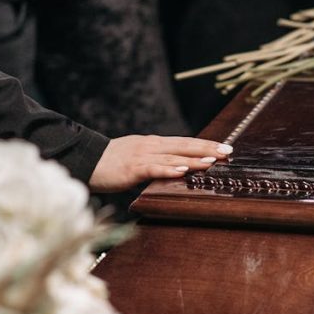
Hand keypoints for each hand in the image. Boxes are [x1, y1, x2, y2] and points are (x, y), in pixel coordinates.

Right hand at [88, 135, 232, 192]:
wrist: (85, 161)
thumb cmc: (112, 163)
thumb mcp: (138, 158)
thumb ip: (157, 161)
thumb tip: (177, 167)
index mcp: (154, 144)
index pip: (185, 142)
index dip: (205, 144)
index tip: (225, 146)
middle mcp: (151, 146)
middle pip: (184, 145)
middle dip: (207, 148)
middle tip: (228, 151)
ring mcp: (141, 156)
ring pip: (172, 156)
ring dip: (193, 159)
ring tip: (212, 161)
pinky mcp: (131, 168)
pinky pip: (153, 168)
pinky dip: (168, 169)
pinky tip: (182, 171)